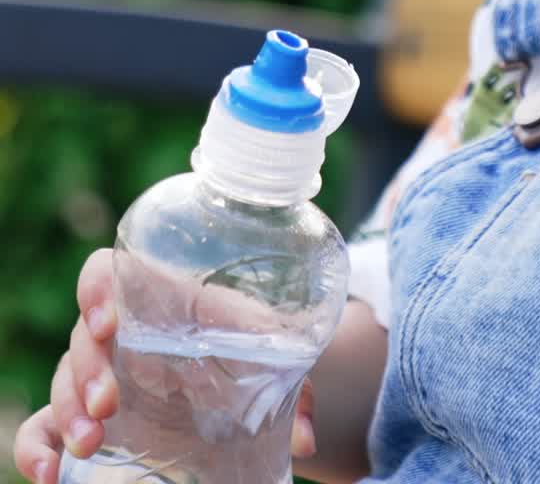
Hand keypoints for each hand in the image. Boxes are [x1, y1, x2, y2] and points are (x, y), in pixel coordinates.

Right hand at [10, 248, 318, 482]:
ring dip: (68, 412)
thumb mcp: (268, 353)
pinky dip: (36, 448)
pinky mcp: (87, 416)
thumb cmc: (245, 347)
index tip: (109, 322)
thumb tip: (306, 438)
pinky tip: (49, 474)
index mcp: (158, 297)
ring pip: (62, 381)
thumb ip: (290, 381)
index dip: (97, 290)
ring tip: (90, 443)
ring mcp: (100, 374)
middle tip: (108, 403)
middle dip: (87, 369)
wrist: (237, 380)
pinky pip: (42, 426)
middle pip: (83, 336)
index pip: (106, 272)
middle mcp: (120, 333)